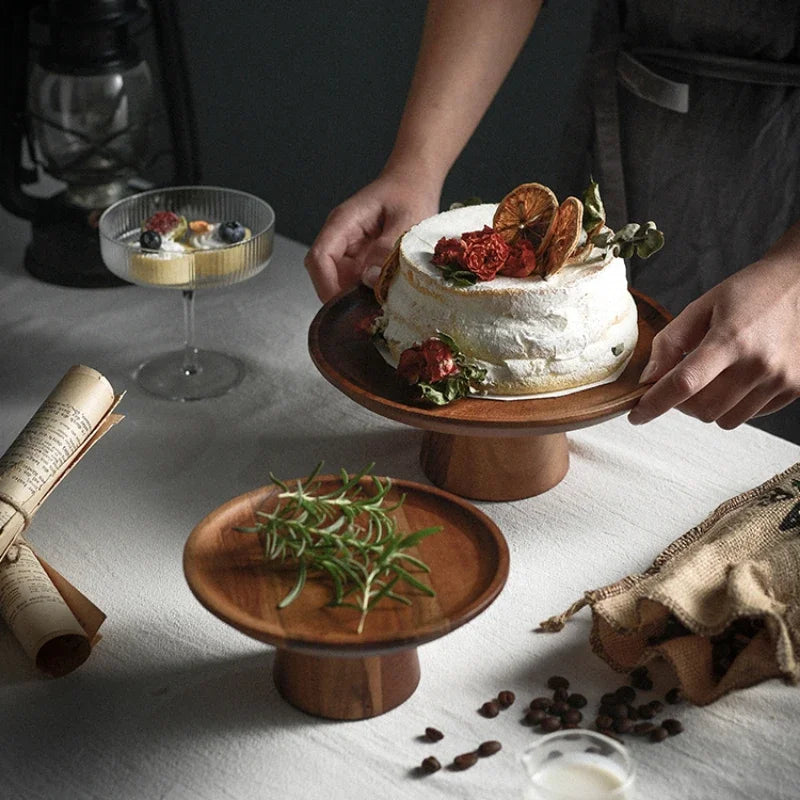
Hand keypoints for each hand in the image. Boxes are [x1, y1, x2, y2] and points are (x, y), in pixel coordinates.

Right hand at [304, 174, 439, 301]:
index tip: (343, 306)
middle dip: (341, 296)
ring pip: (339, 282)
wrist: (414, 183)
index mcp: (343, 223)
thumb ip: (388, 247)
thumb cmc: (409, 194)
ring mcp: (349, 251)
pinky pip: (355, 282)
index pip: (319, 258)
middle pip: (324, 274)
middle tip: (366, 314)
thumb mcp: (407, 219)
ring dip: (355, 297)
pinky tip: (383, 299)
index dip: (326, 285)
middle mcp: (340, 238)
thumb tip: (370, 279)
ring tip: (378, 307)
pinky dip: (366, 293)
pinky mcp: (360, 260)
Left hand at [628, 255, 799, 429]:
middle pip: (702, 409)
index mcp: (731, 339)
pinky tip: (737, 378)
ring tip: (713, 377)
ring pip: (724, 419)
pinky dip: (733, 405)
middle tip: (680, 381)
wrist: (799, 284)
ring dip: (707, 406)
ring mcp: (781, 379)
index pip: (685, 383)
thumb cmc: (746, 293)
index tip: (636, 415)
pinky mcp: (794, 388)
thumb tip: (648, 380)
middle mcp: (759, 364)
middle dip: (680, 403)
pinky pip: (749, 416)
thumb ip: (669, 343)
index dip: (655, 404)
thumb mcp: (699, 307)